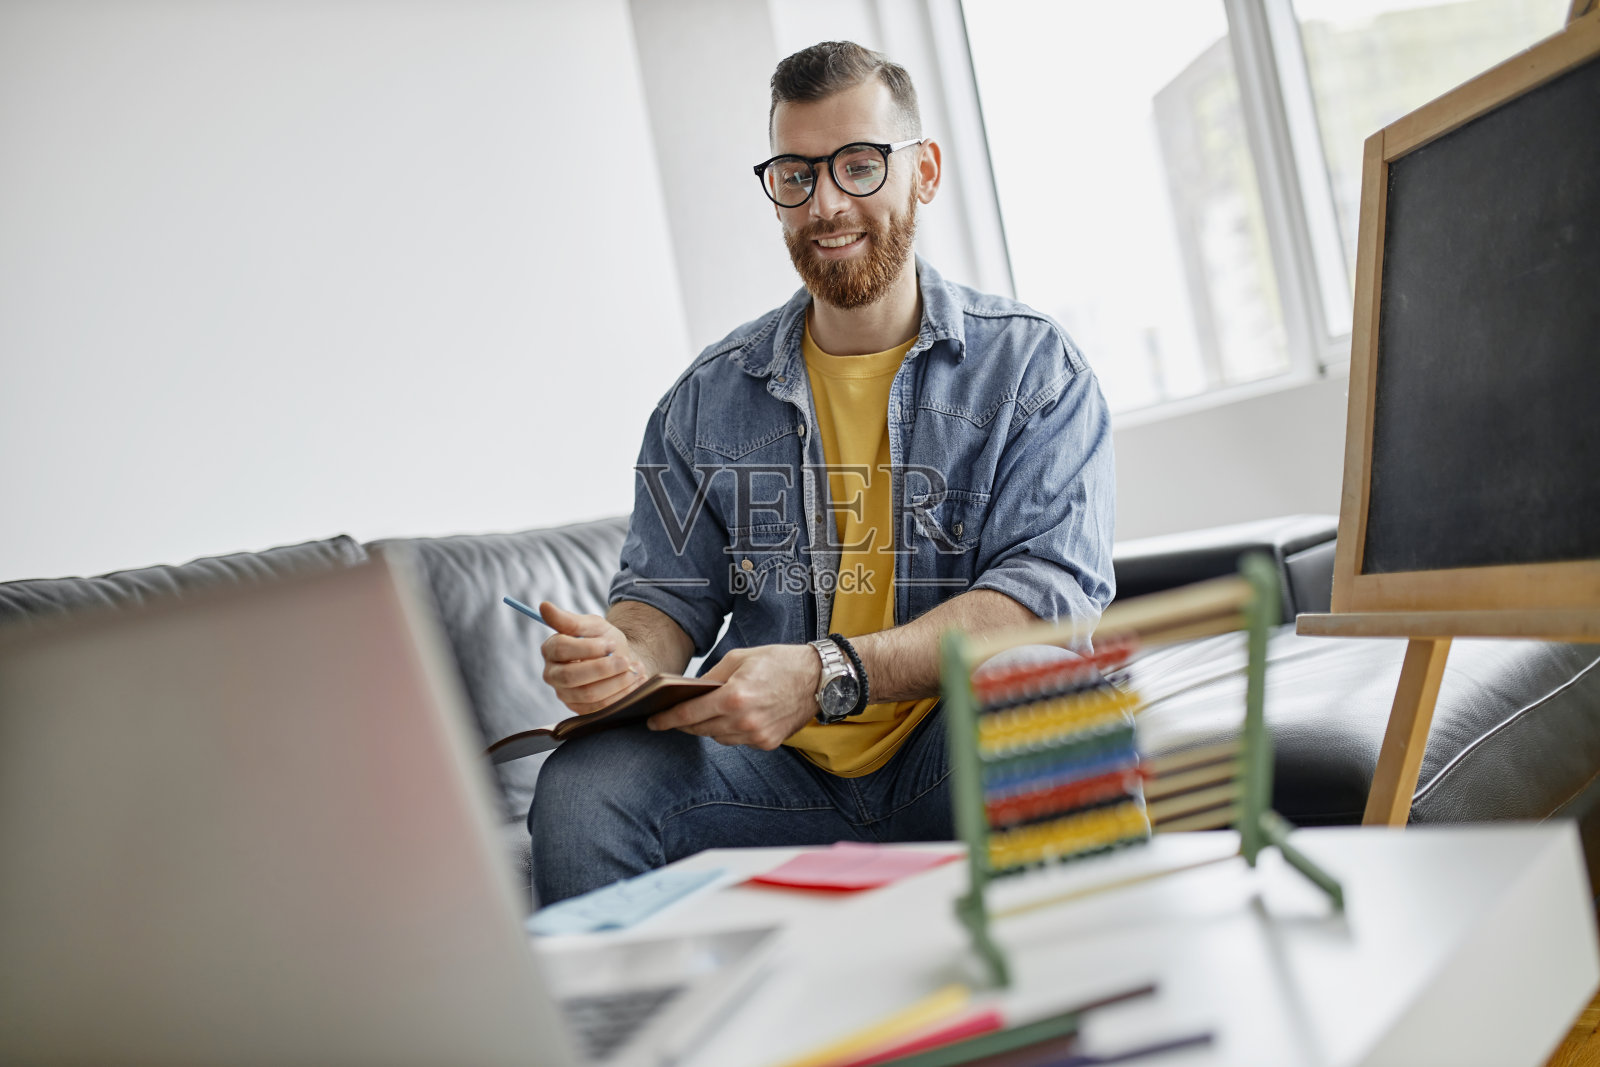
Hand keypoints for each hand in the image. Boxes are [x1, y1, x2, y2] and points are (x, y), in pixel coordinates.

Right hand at [538, 602, 648, 714]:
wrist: (621, 659)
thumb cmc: (604, 640)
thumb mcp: (592, 625)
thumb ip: (570, 620)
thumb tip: (544, 606)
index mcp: (550, 649)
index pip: (561, 648)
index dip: (588, 647)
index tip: (611, 643)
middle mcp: (552, 674)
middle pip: (570, 676)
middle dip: (602, 668)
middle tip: (625, 661)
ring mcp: (565, 694)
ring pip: (588, 694)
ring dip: (616, 682)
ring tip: (634, 670)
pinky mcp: (580, 710)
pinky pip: (599, 708)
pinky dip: (621, 695)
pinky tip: (634, 682)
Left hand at [647, 644, 821, 749]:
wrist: (818, 679)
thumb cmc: (778, 662)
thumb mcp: (739, 657)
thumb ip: (711, 676)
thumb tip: (690, 691)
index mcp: (733, 697)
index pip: (688, 715)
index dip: (666, 720)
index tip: (653, 722)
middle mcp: (743, 721)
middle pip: (700, 729)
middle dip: (684, 722)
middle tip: (673, 716)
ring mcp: (756, 735)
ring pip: (717, 737)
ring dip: (709, 726)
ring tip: (709, 712)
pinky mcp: (767, 743)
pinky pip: (738, 741)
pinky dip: (731, 730)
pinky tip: (735, 717)